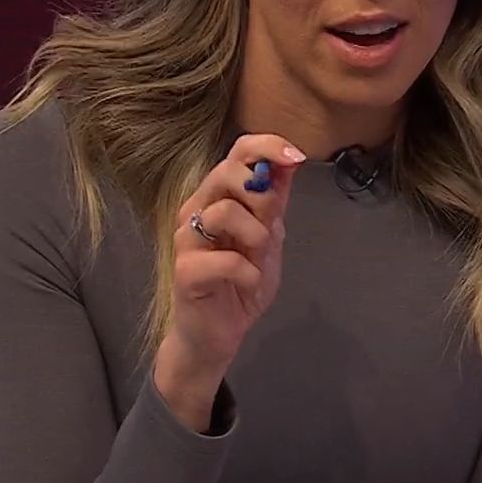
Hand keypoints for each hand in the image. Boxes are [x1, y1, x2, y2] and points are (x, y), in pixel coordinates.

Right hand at [153, 134, 306, 430]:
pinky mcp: (185, 271)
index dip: (267, 146)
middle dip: (262, 196)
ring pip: (226, 212)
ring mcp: (186, 239)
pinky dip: (249, 274)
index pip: (237, 151)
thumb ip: (275, 203)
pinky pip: (227, 260)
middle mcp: (196, 209)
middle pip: (227, 172)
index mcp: (217, 197)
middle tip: (270, 226)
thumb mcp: (268, 239)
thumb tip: (290, 161)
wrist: (214, 336)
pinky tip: (247, 284)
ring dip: (256, 237)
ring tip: (257, 260)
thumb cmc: (238, 285)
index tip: (296, 156)